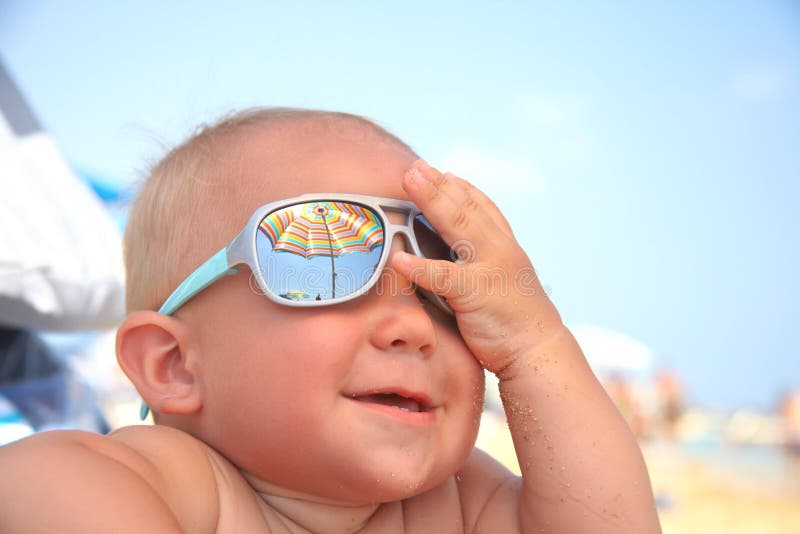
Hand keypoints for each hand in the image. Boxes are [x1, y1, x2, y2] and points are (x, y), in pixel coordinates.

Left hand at [391, 160, 562, 375]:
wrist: (538, 350)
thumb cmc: (515, 322)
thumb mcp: (502, 284)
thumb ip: (482, 267)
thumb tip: (455, 260)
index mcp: (505, 247)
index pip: (483, 208)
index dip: (463, 188)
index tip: (444, 172)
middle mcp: (499, 248)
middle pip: (464, 208)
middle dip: (438, 184)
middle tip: (415, 166)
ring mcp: (489, 267)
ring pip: (456, 225)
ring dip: (430, 200)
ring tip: (408, 181)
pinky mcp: (476, 292)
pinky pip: (442, 275)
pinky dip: (419, 266)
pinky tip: (398, 258)